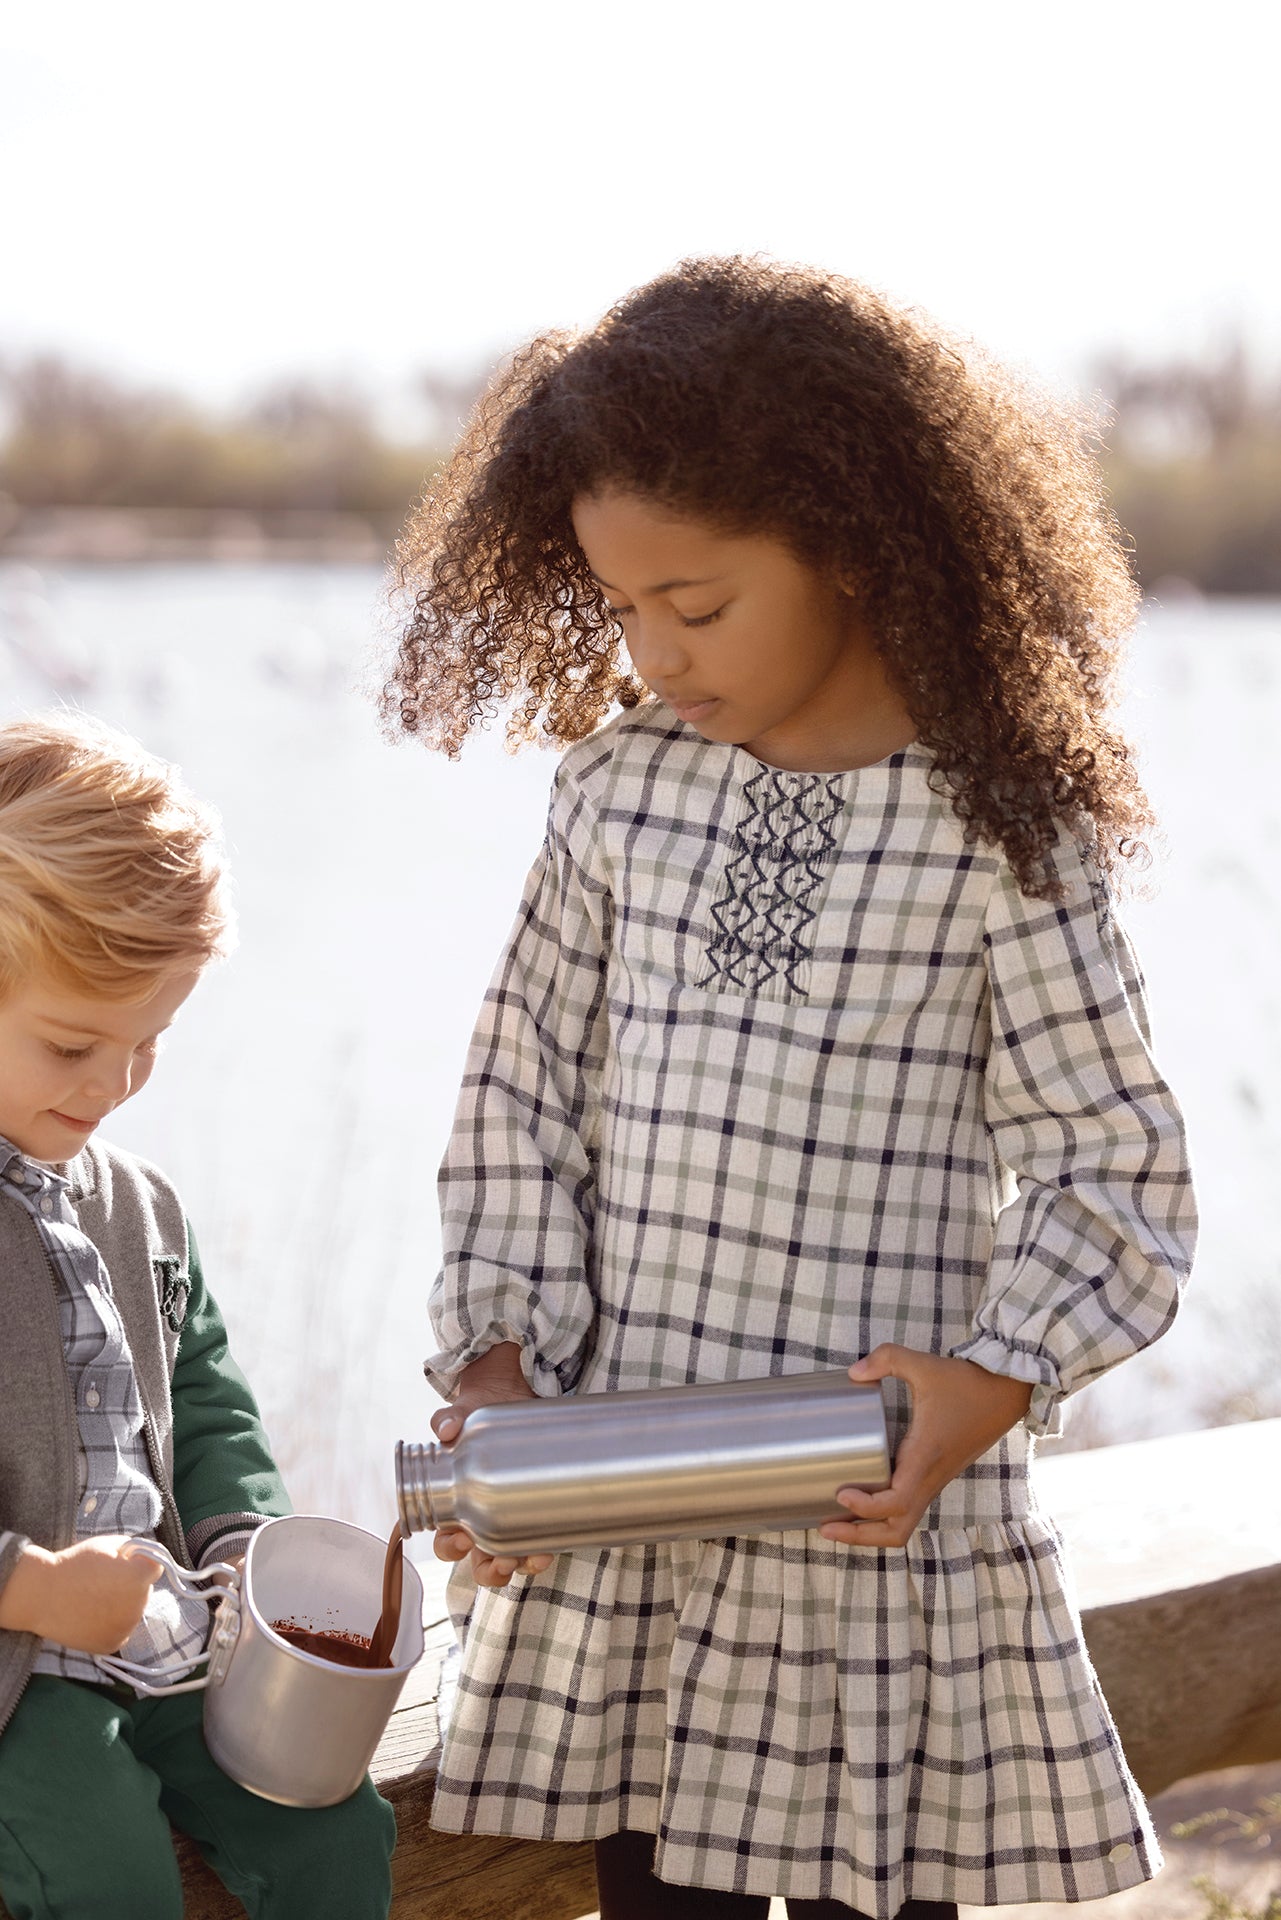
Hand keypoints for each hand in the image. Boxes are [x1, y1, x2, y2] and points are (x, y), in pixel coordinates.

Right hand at [0, 1535, 161, 1652]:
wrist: (41, 1595)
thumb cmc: (75, 1564)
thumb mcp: (108, 1543)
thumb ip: (135, 1550)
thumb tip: (146, 1559)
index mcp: (140, 1578)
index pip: (156, 1568)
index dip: (140, 1563)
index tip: (124, 1564)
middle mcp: (138, 1606)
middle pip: (144, 1592)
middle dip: (131, 1585)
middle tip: (103, 1582)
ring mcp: (125, 1629)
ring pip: (133, 1612)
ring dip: (122, 1606)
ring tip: (94, 1599)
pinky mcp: (111, 1645)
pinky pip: (121, 1631)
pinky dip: (111, 1625)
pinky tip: (92, 1616)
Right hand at [431, 1343, 555, 1588]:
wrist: (506, 1397)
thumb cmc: (474, 1414)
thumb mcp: (460, 1414)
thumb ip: (447, 1419)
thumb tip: (446, 1430)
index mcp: (454, 1506)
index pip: (445, 1541)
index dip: (449, 1548)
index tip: (460, 1539)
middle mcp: (480, 1519)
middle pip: (478, 1562)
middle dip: (488, 1569)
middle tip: (499, 1557)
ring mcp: (508, 1518)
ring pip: (508, 1558)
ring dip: (518, 1566)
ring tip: (530, 1557)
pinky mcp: (533, 1509)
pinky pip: (535, 1541)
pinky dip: (540, 1551)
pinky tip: (549, 1548)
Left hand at [819, 1345, 1032, 1549]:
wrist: (1005, 1393)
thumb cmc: (966, 1383)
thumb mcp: (924, 1364)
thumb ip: (887, 1359)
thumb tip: (853, 1372)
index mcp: (925, 1456)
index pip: (897, 1501)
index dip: (867, 1507)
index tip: (841, 1493)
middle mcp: (930, 1477)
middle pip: (897, 1529)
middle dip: (860, 1536)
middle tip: (826, 1526)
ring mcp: (934, 1481)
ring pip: (904, 1525)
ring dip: (871, 1532)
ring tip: (836, 1522)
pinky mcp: (934, 1477)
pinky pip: (908, 1509)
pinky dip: (884, 1517)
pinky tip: (860, 1502)